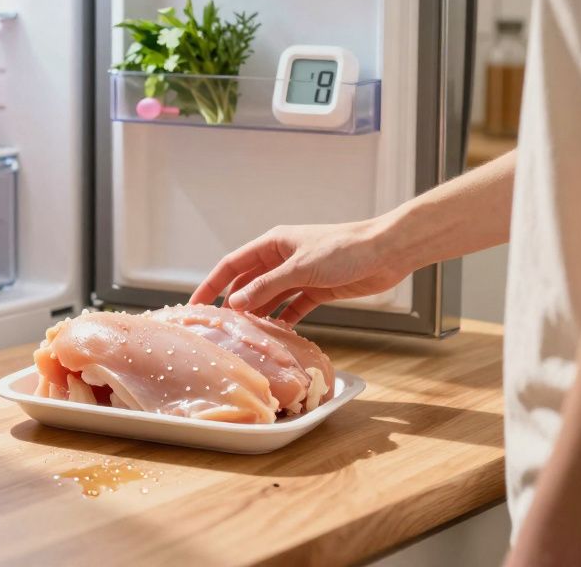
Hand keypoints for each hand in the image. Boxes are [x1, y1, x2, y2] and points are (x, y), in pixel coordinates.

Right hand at [189, 214, 416, 324]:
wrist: (386, 252)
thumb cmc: (344, 250)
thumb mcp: (300, 268)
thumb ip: (267, 286)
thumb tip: (236, 303)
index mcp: (273, 243)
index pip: (232, 264)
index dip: (212, 283)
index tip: (194, 304)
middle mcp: (283, 258)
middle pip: (249, 282)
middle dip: (233, 302)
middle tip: (217, 327)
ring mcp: (300, 274)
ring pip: (270, 297)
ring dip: (258, 314)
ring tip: (243, 336)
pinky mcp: (317, 290)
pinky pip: (292, 307)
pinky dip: (283, 319)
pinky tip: (275, 335)